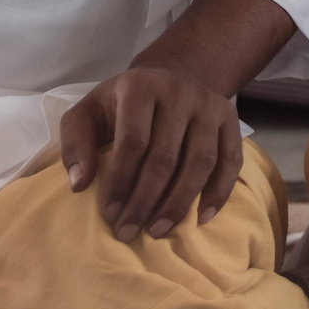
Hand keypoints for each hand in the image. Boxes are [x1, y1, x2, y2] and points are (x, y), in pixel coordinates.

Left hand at [62, 65, 243, 241]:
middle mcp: (180, 92)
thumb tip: (80, 185)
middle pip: (166, 157)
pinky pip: (231, 161)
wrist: (170, 77)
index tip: (110, 214)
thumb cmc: (122, 105)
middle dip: (146, 200)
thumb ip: (76, 144)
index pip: (133, 142)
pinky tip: (201, 218)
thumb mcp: (88, 113)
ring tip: (158, 230)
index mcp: (141, 86)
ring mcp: (210, 105)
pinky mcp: (232, 119)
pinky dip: (219, 192)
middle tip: (130, 231)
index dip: (121, 182)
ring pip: (200, 162)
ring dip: (179, 202)